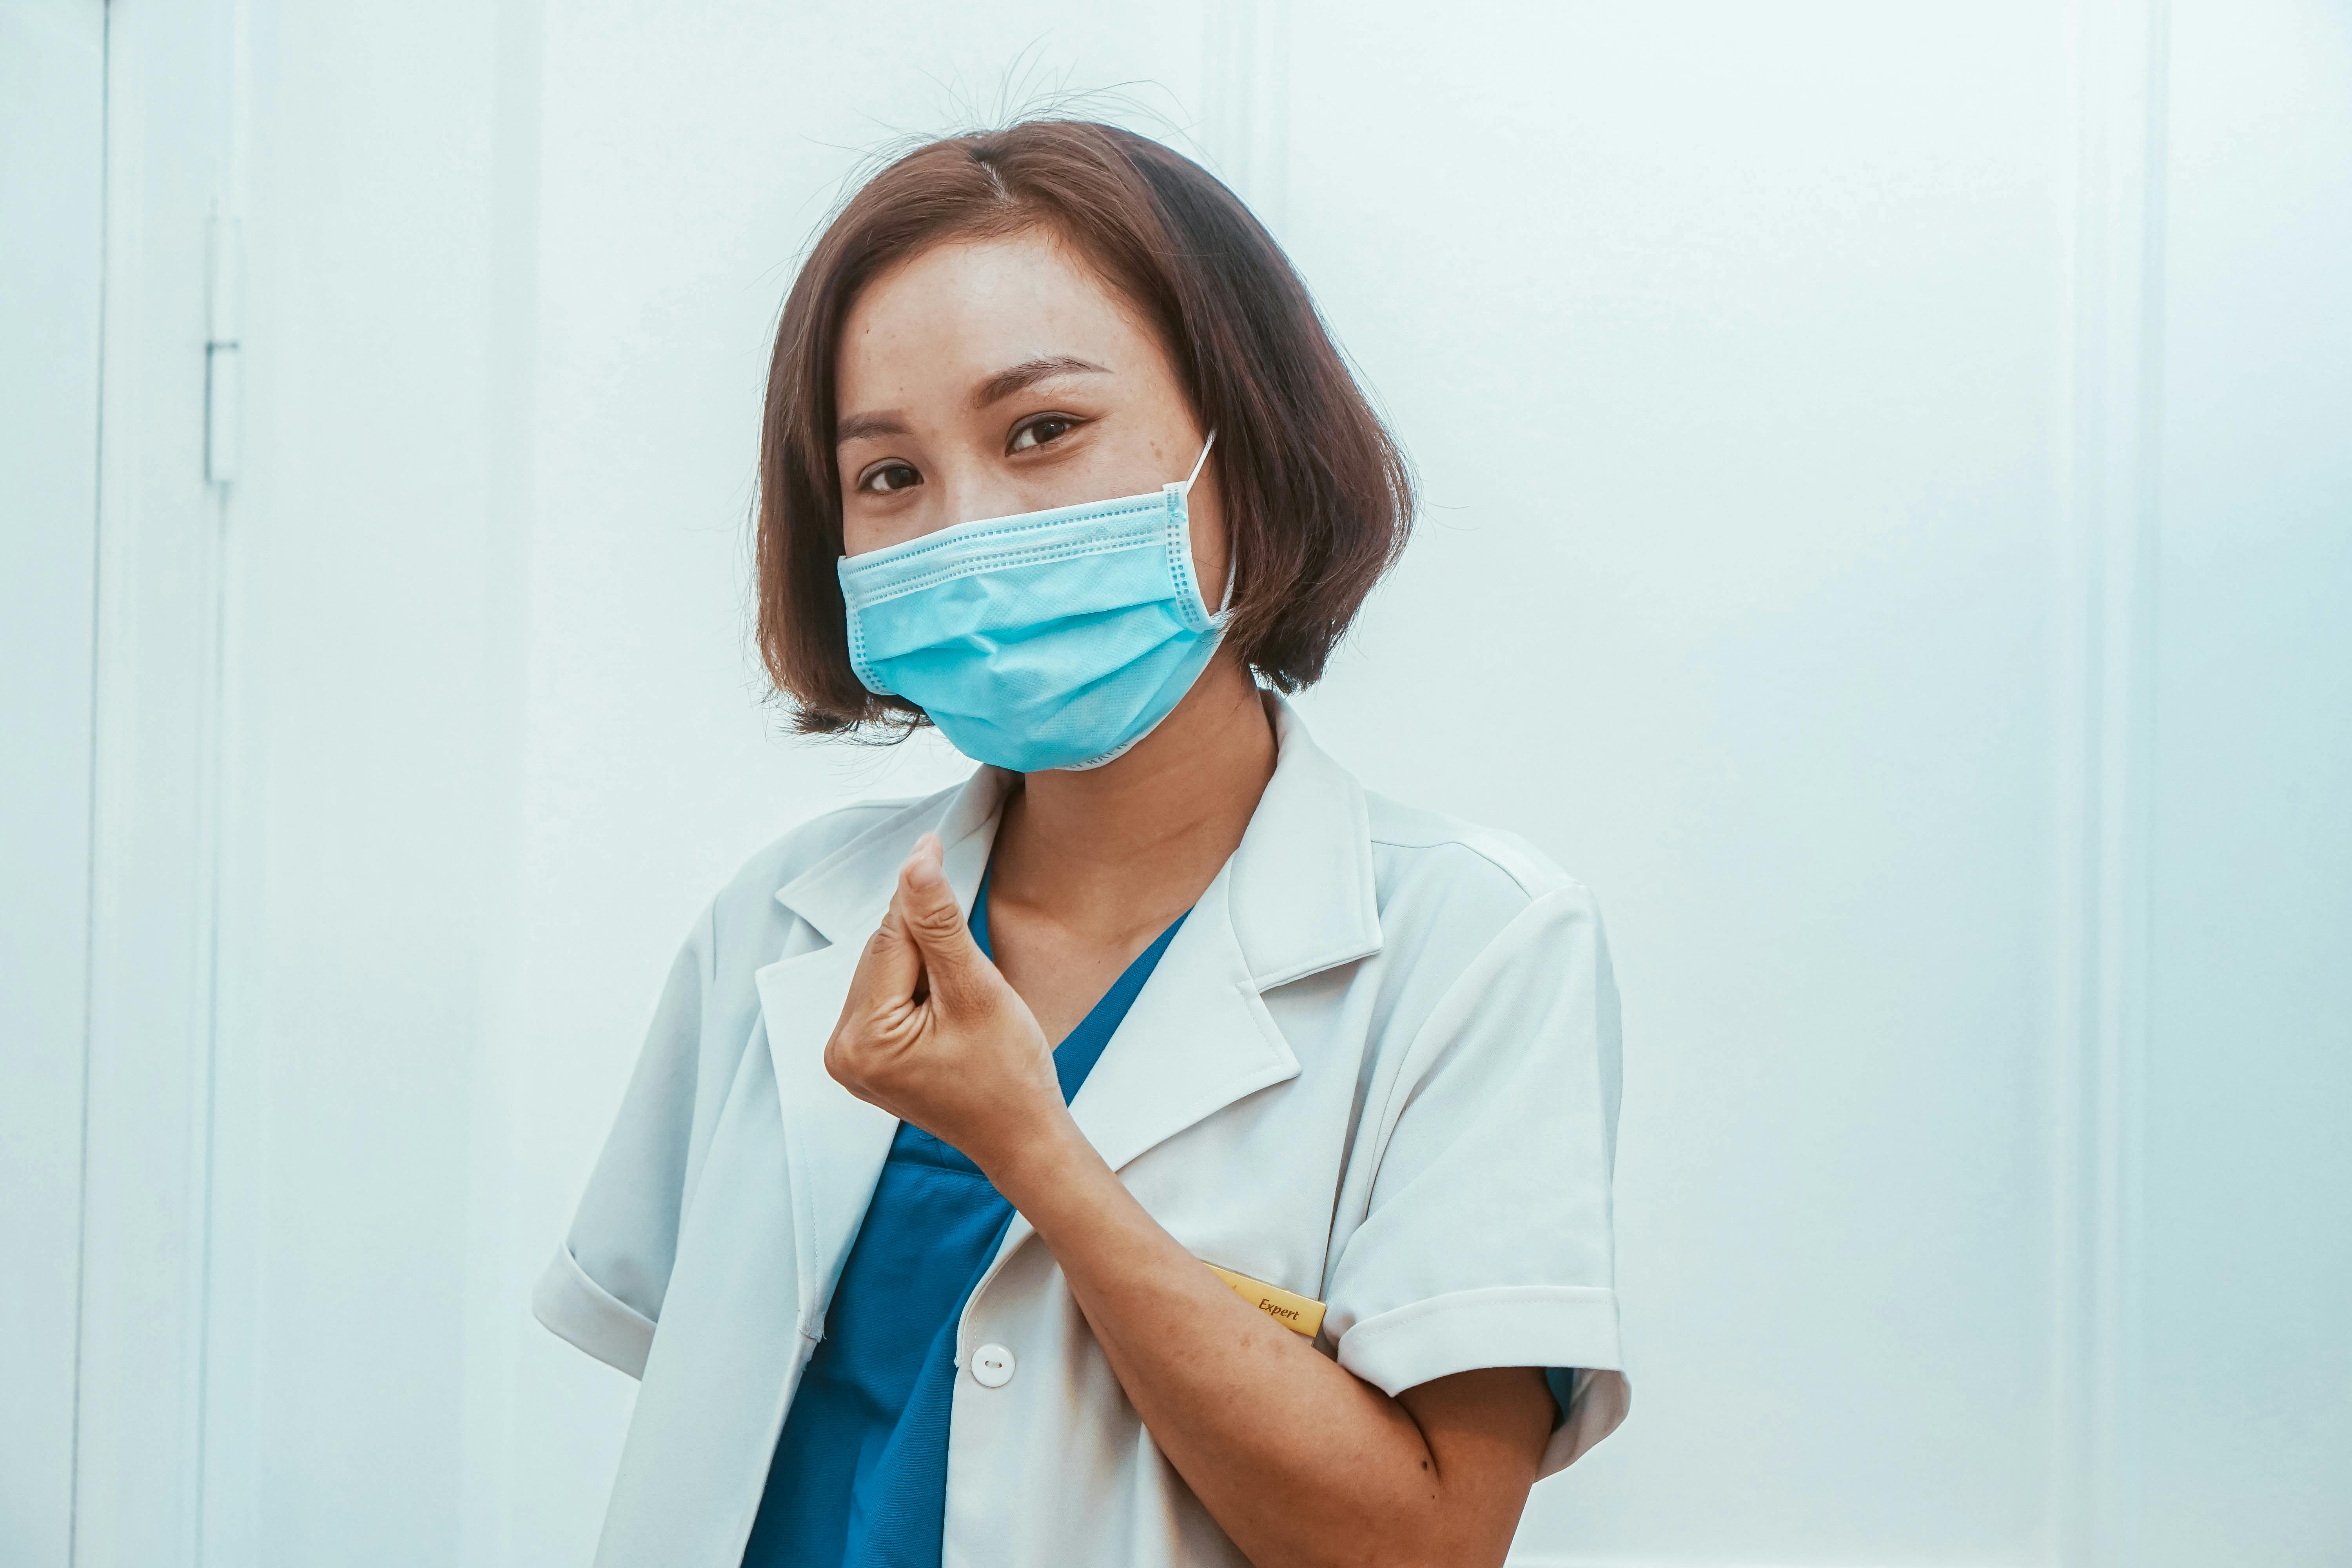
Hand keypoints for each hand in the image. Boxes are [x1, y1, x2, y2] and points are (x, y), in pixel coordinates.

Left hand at [824, 832, 1073, 1180]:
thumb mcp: (977, 990)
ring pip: (885, 973)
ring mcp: (851, 1061)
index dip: (921, 897)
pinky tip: (951, 1008)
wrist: (1022, 1137)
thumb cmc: (1010, 1073)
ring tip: (966, 997)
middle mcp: (842, 1052)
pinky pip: (887, 998)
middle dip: (928, 943)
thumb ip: (941, 923)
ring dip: (924, 964)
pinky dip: (918, 987)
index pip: (890, 938)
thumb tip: (918, 859)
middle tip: (973, 965)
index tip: (935, 845)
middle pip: (883, 955)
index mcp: (862, 1039)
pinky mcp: (867, 1061)